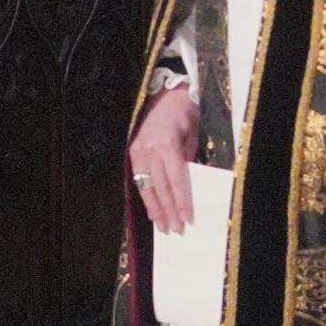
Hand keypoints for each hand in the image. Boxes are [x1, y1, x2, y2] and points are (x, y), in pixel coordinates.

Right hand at [130, 84, 198, 234]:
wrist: (166, 95)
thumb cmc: (185, 115)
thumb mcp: (192, 138)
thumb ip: (187, 163)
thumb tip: (187, 190)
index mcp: (167, 145)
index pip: (176, 181)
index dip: (182, 202)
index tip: (187, 219)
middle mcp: (150, 150)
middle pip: (161, 187)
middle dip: (169, 211)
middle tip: (176, 230)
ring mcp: (138, 151)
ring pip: (147, 187)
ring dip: (156, 209)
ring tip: (163, 226)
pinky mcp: (132, 152)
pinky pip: (139, 180)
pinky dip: (146, 197)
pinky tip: (152, 211)